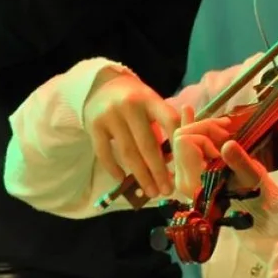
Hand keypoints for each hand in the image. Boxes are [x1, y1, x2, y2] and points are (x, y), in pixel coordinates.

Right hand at [83, 72, 181, 198]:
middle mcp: (130, 106)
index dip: (178, 146)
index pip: (169, 122)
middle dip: (159, 171)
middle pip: (148, 144)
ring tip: (151, 191)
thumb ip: (161, 127)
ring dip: (141, 175)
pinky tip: (122, 180)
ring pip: (128, 152)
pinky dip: (114, 169)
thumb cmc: (135, 101)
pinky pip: (104, 153)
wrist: (101, 86)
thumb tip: (171, 161)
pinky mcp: (93, 126)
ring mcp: (110, 116)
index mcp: (150, 100)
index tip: (184, 168)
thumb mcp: (151, 105)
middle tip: (167, 190)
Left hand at [169, 116, 257, 198]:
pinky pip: (186, 146)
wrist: (258, 214)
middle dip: (204, 128)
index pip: (185, 141)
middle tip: (228, 134)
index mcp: (195, 181)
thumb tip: (227, 145)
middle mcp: (184, 178)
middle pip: (181, 136)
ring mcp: (186, 174)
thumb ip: (239, 162)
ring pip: (183, 138)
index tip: (225, 143)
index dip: (205, 135)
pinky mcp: (192, 171)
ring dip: (205, 129)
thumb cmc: (257, 199)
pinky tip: (188, 109)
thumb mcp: (252, 179)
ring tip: (226, 129)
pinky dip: (191, 128)